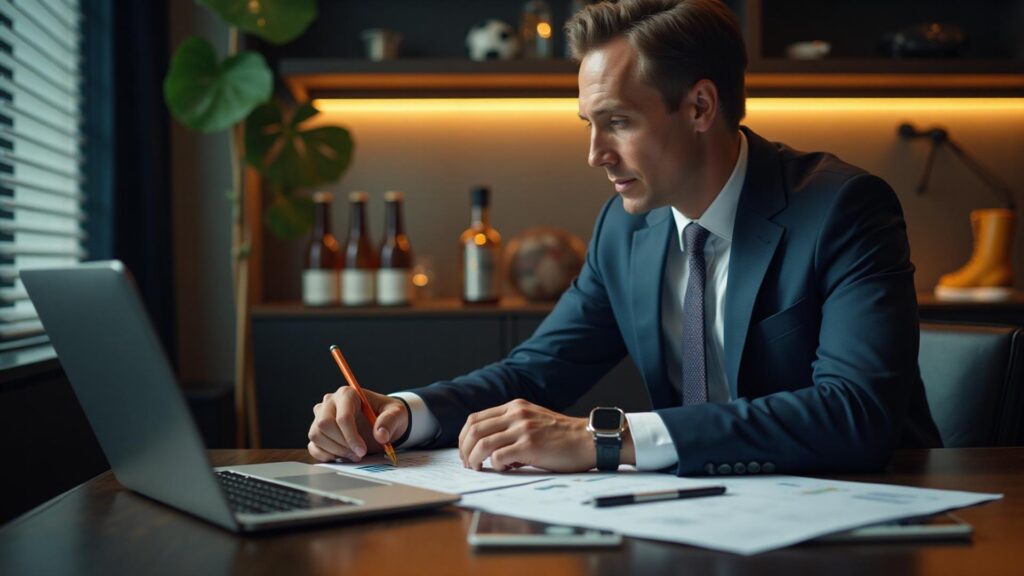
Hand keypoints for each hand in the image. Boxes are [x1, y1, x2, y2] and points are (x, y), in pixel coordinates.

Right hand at [307, 387, 407, 462]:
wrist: (382, 422)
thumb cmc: (387, 413)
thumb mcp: (397, 413)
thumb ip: (390, 421)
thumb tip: (380, 435)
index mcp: (348, 394)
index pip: (342, 416)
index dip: (351, 436)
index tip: (362, 450)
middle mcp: (330, 403)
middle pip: (324, 424)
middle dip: (342, 443)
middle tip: (359, 454)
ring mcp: (321, 417)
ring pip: (316, 435)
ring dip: (335, 450)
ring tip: (354, 455)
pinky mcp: (319, 433)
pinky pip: (313, 446)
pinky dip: (325, 455)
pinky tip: (342, 457)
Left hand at [458, 399, 595, 472]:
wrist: (587, 440)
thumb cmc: (562, 436)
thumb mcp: (533, 419)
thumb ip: (512, 426)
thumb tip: (487, 448)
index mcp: (514, 406)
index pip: (475, 418)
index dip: (464, 437)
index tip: (465, 451)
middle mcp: (516, 414)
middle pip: (474, 430)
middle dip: (464, 449)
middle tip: (467, 464)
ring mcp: (522, 429)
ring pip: (482, 444)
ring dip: (474, 459)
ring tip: (477, 468)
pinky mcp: (529, 445)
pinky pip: (498, 457)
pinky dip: (495, 466)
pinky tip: (505, 468)